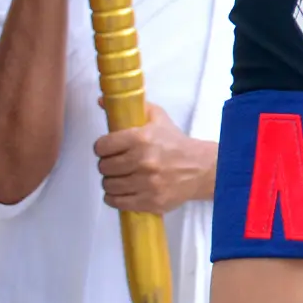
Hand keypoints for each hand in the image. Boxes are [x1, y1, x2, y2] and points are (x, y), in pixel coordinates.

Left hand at [95, 105, 215, 213]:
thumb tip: (101, 100)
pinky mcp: (150, 201)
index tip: (107, 149)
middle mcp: (143, 161)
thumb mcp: (157, 118)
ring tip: (120, 177)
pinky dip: (115, 198)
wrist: (201, 168)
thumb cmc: (176, 143)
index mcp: (141, 138)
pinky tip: (121, 191)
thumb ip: (132, 108)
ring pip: (109, 185)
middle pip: (104, 167)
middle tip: (116, 163)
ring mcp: (146, 183)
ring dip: (111, 181)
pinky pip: (118, 202)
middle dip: (107, 165)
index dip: (102, 147)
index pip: (102, 146)